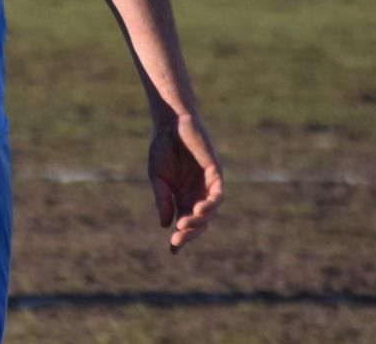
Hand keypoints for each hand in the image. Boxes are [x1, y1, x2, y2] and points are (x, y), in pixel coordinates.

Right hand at [149, 113, 223, 252]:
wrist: (170, 124)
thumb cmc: (163, 149)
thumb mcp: (158, 178)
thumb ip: (163, 199)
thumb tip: (166, 225)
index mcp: (182, 197)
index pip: (185, 222)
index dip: (181, 237)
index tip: (173, 251)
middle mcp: (197, 194)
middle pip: (199, 221)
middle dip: (189, 232)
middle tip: (177, 240)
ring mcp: (207, 185)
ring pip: (209, 211)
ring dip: (199, 220)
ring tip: (185, 224)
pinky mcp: (215, 173)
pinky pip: (217, 194)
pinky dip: (211, 204)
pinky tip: (199, 209)